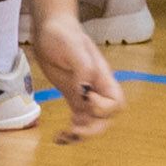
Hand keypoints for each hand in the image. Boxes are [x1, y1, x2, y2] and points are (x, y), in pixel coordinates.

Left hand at [29, 12, 123, 137]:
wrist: (50, 28)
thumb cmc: (63, 33)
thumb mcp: (72, 46)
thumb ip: (83, 69)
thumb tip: (86, 92)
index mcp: (102, 76)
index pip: (116, 102)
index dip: (104, 107)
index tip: (86, 97)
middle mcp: (97, 88)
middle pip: (107, 118)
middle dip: (93, 129)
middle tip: (73, 129)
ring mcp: (84, 93)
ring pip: (92, 123)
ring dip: (81, 135)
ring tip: (62, 137)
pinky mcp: (72, 96)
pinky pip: (79, 120)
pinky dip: (71, 132)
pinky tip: (58, 137)